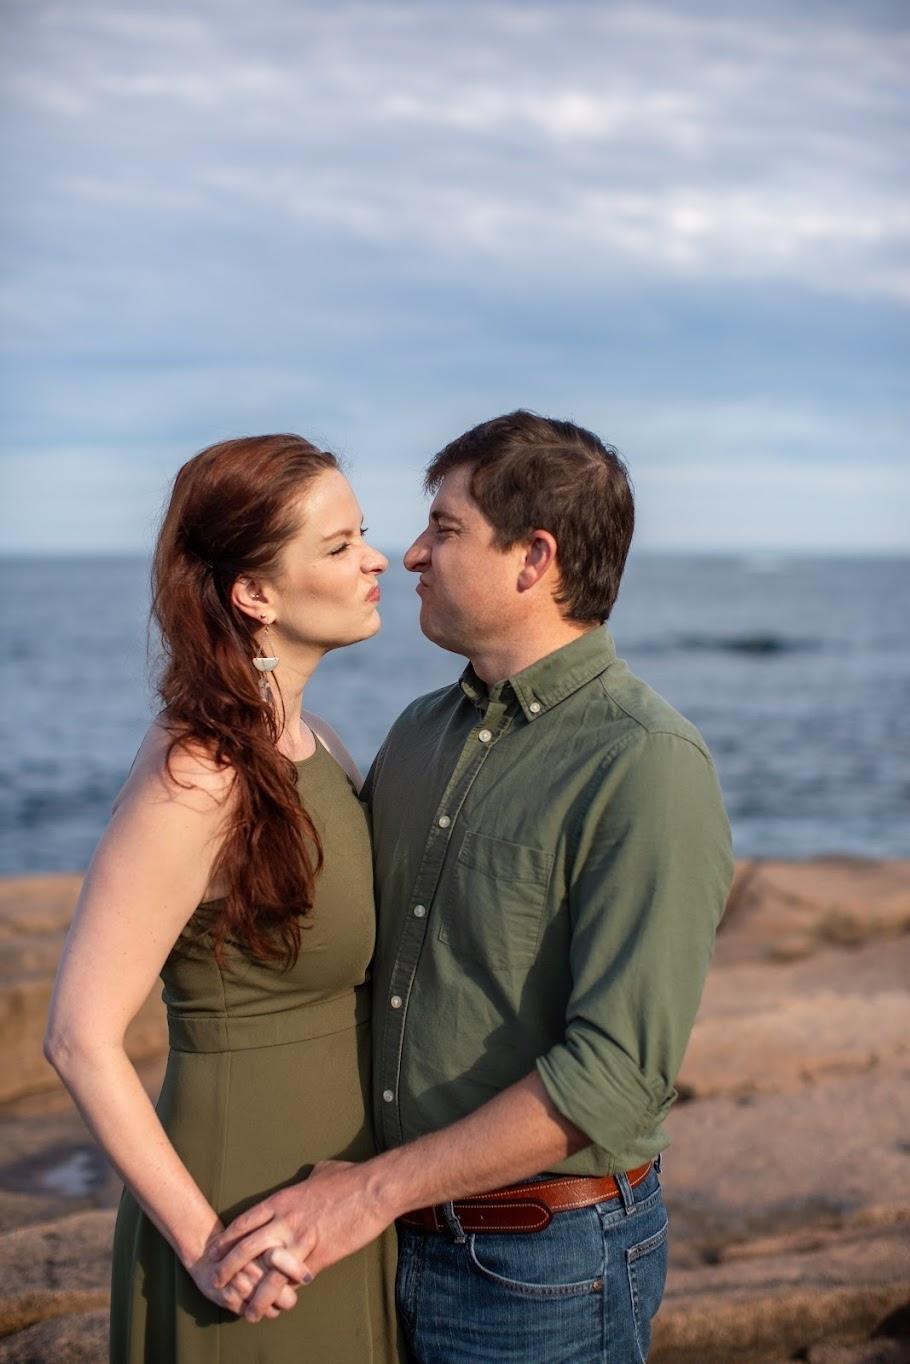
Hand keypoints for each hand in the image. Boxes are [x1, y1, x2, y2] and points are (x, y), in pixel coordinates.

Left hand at [210, 1159, 393, 1321]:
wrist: (374, 1190)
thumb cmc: (350, 1177)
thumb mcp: (322, 1171)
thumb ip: (308, 1179)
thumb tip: (309, 1178)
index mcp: (283, 1200)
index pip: (244, 1222)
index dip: (227, 1239)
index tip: (214, 1251)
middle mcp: (285, 1222)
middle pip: (246, 1249)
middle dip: (228, 1268)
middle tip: (217, 1282)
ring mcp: (301, 1242)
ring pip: (267, 1275)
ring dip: (254, 1296)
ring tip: (246, 1312)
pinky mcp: (319, 1258)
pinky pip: (295, 1281)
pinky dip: (286, 1295)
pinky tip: (280, 1306)